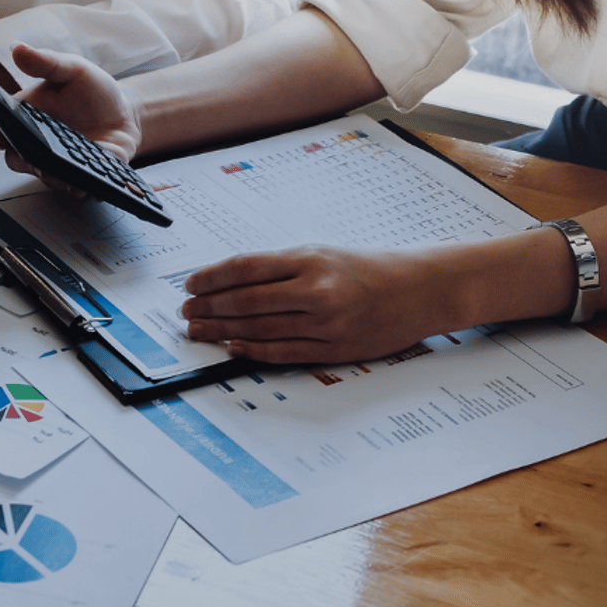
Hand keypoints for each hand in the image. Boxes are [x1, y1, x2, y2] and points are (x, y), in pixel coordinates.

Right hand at [0, 44, 140, 186]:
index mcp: (23, 117)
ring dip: (50, 174)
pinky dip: (78, 185)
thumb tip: (19, 48)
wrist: (124, 113)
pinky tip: (85, 178)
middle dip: (22, 157)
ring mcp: (55, 164)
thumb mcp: (72, 69)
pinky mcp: (79, 177)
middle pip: (14, 159)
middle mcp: (33, 145)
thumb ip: (46, 62)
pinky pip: (73, 187)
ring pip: (42, 177)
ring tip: (63, 167)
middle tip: (33, 151)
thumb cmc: (91, 91)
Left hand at [180, 246, 465, 364]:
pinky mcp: (336, 349)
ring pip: (261, 329)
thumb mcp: (322, 253)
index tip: (189, 285)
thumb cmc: (367, 269)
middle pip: (247, 301)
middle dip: (209, 308)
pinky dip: (254, 350)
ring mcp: (327, 322)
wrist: (420, 290)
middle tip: (186, 313)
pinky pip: (285, 353)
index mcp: (309, 260)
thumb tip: (228, 281)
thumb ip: (279, 267)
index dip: (211, 278)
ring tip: (199, 331)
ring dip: (223, 331)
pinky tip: (233, 347)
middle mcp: (316, 290)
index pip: (245, 269)